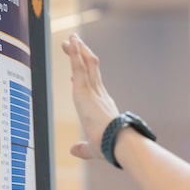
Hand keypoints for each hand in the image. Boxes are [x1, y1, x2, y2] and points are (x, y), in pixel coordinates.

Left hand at [61, 34, 119, 160]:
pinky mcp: (84, 90)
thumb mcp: (93, 148)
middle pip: (91, 70)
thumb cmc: (110, 147)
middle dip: (82, 57)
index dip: (85, 79)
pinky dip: (74, 54)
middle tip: (73, 45)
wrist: (119, 142)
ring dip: (78, 51)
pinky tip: (70, 42)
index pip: (93, 88)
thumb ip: (83, 148)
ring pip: (86, 64)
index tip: (75, 74)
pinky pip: (78, 67)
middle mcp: (100, 95)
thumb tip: (74, 150)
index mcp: (103, 107)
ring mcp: (93, 91)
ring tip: (70, 39)